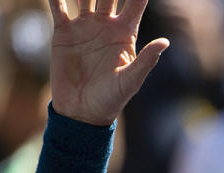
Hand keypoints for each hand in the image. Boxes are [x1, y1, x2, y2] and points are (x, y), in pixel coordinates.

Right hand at [47, 0, 168, 124]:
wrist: (81, 112)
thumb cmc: (111, 100)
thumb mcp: (130, 81)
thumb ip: (146, 60)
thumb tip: (165, 42)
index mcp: (125, 33)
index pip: (135, 3)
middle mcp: (105, 25)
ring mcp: (84, 26)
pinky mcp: (63, 32)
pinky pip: (58, 7)